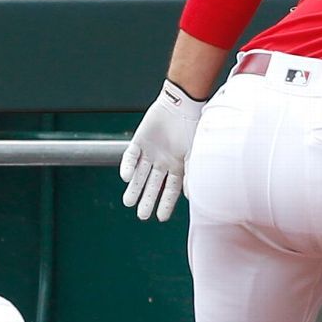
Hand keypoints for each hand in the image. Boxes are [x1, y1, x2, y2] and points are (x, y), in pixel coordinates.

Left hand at [120, 80, 205, 220]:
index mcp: (178, 166)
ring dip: (134, 188)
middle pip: (153, 185)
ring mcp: (151, 152)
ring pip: (140, 175)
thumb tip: (190, 197)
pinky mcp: (139, 141)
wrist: (183, 103)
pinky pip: (130, 156)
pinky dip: (127, 166)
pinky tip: (125, 177)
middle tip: (141, 215)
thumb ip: (191, 175)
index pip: (170, 190)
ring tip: (128, 202)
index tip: (161, 218)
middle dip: (147, 200)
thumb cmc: (194, 127)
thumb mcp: (196, 154)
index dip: (166, 204)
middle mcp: (163, 162)